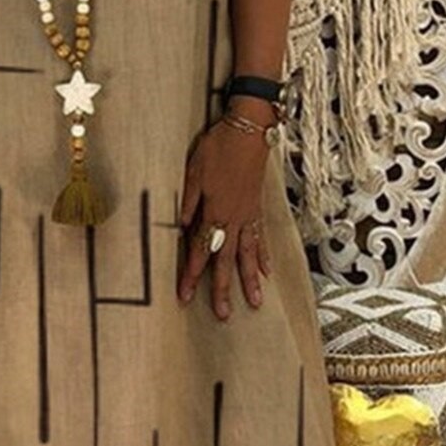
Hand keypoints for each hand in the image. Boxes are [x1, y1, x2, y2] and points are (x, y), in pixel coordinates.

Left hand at [177, 116, 271, 318]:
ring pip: (249, 254)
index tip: (185, 296)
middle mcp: (234, 219)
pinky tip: (266, 272)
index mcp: (215, 211)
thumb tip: (179, 228)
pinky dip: (263, 256)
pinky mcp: (258, 208)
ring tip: (254, 303)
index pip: (201, 250)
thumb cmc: (218, 147)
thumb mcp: (193, 171)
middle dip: (223, 288)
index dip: (192, 274)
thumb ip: (188, 202)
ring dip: (250, 280)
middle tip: (223, 315)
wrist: (248, 130)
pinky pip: (261, 238)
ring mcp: (249, 215)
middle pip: (227, 260)